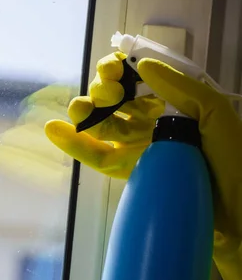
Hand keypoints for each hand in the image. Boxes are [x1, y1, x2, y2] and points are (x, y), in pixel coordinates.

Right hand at [45, 53, 241, 279]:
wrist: (234, 214)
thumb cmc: (232, 161)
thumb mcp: (215, 114)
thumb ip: (181, 86)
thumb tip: (141, 64)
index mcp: (175, 103)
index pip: (138, 79)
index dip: (120, 71)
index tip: (112, 70)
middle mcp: (154, 122)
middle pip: (116, 100)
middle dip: (102, 92)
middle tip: (105, 97)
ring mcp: (139, 147)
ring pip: (102, 125)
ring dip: (84, 114)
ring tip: (75, 112)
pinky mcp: (127, 173)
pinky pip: (97, 156)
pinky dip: (75, 145)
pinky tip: (55, 131)